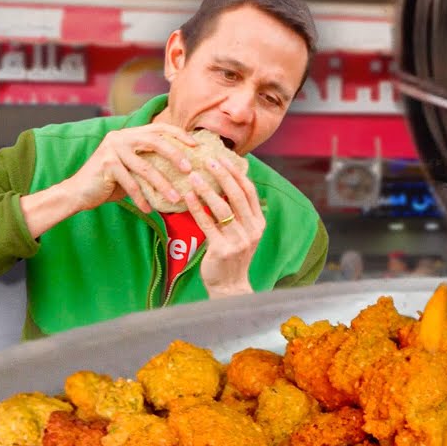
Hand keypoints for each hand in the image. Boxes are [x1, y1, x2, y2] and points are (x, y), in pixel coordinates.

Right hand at [58, 123, 197, 212]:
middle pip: (154, 141)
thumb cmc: (111, 182)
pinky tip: (150, 210)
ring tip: (175, 199)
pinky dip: (141, 198)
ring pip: (145, 167)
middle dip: (175, 155)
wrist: (78, 192)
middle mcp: (120, 137)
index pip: (158, 128)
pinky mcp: (105, 164)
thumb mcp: (134, 169)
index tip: (196, 146)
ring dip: (162, 185)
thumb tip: (185, 169)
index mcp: (129, 134)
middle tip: (190, 170)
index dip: (179, 135)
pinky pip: (130, 183)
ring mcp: (112, 149)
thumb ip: (151, 163)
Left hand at [184, 155, 266, 297]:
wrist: (229, 286)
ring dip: (207, 189)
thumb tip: (227, 183)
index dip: (236, 174)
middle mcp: (252, 231)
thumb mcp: (243, 234)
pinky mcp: (221, 249)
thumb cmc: (233, 256)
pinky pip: (207, 224)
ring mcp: (238, 241)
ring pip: (222, 208)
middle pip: (237, 196)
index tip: (222, 159)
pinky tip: (187, 197)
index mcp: (259, 224)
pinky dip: (197, 208)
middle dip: (223, 175)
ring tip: (192, 176)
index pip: (249, 192)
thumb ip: (239, 213)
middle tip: (208, 160)